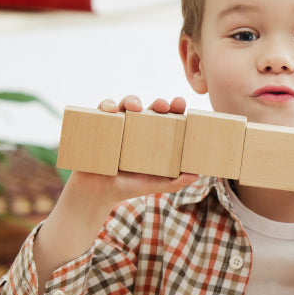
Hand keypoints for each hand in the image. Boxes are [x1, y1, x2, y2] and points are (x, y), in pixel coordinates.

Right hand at [33, 95, 196, 294]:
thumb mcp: (153, 185)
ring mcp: (116, 125)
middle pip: (147, 108)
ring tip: (135, 107)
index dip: (173, 108)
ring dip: (131, 100)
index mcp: (150, 136)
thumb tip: (196, 175)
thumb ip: (174, 182)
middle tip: (163, 105)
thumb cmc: (127, 187)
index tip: (180, 104)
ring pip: (124, 105)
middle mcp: (134, 127)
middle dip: (156, 103)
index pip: (165, 118)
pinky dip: (105, 106)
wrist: (96, 194)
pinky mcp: (97, 126)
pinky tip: (110, 110)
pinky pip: (100, 111)